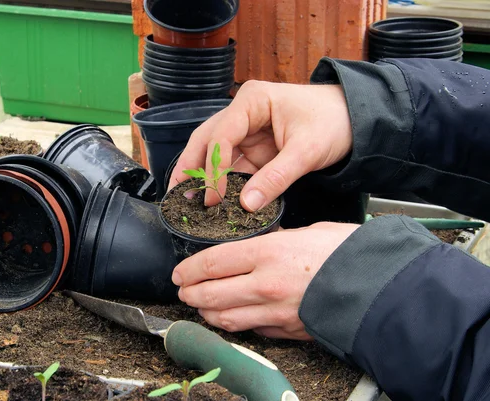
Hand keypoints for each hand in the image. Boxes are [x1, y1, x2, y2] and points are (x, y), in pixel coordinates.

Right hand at [168, 80, 351, 209]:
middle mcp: (243, 112)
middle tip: (176, 195)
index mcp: (252, 101)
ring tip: (184, 200)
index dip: (213, 167)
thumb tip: (247, 205)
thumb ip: (276, 178)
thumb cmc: (333, 121)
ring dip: (200, 176)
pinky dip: (221, 182)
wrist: (355, 119)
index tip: (213, 196)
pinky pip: (231, 164)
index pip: (221, 134)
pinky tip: (212, 199)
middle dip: (190, 168)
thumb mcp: (307, 151)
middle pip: (206, 139)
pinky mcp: (253, 146)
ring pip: (213, 152)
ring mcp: (246, 130)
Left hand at [172, 222, 358, 339]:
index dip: (189, 269)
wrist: (381, 285)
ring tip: (202, 306)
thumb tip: (259, 248)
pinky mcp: (289, 331)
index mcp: (268, 253)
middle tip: (184, 290)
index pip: (213, 263)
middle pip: (211, 294)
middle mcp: (266, 285)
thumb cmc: (348, 252)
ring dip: (208, 313)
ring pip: (227, 319)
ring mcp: (276, 312)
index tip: (180, 272)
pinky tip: (234, 318)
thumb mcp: (307, 232)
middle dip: (191, 293)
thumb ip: (276, 242)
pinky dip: (238, 325)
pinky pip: (254, 331)